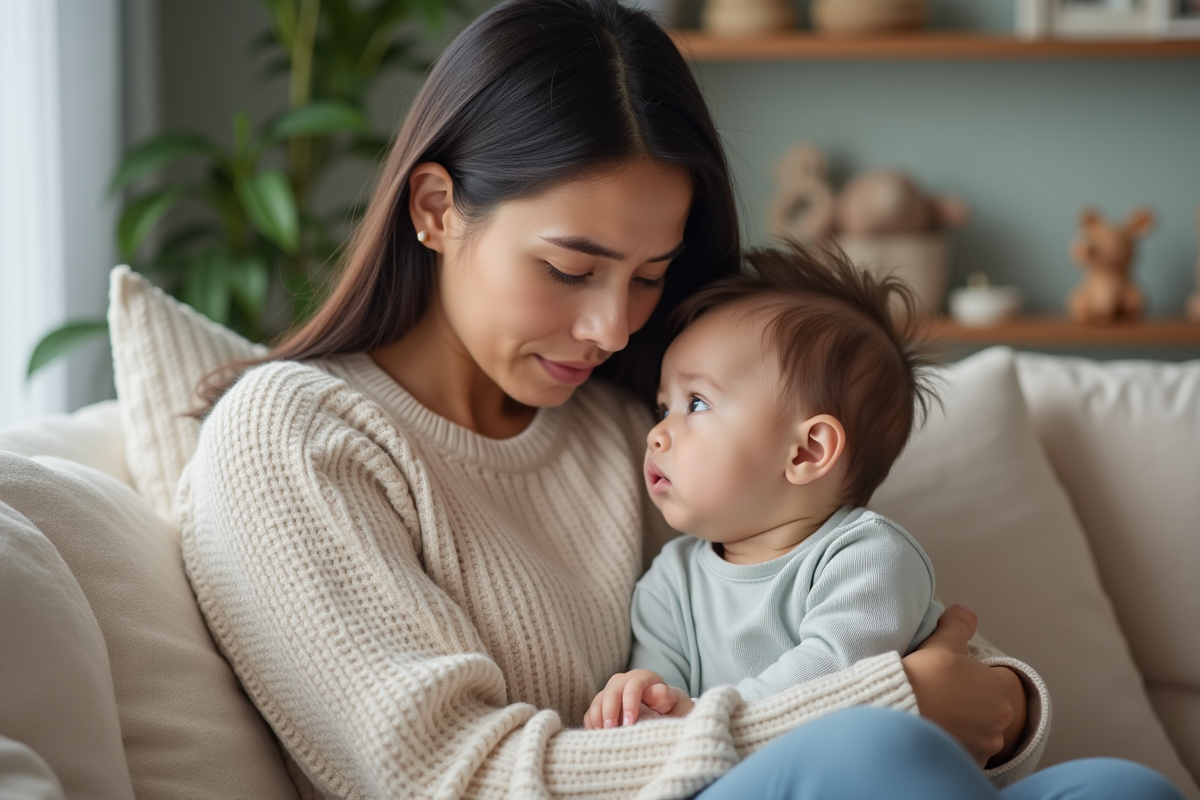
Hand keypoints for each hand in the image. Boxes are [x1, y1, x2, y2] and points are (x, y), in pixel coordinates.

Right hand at [584, 669, 694, 728]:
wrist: (660, 709)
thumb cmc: (669, 708)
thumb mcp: (674, 702)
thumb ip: (668, 697)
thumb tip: (659, 691)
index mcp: (642, 678)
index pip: (633, 686)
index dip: (630, 703)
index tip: (630, 723)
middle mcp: (623, 681)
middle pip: (612, 693)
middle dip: (610, 712)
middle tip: (611, 729)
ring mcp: (610, 692)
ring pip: (598, 701)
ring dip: (598, 718)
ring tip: (602, 735)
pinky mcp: (601, 704)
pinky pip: (591, 711)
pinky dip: (591, 722)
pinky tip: (596, 735)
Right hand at [901, 604, 1027, 767]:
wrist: (896, 714)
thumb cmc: (922, 678)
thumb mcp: (941, 643)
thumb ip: (959, 625)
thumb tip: (967, 610)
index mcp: (1000, 690)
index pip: (998, 679)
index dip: (976, 675)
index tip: (956, 675)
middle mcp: (1000, 722)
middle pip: (989, 706)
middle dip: (971, 700)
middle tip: (943, 693)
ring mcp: (985, 747)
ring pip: (979, 731)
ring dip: (964, 724)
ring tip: (936, 713)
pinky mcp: (967, 764)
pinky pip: (966, 750)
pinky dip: (955, 742)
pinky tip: (934, 730)